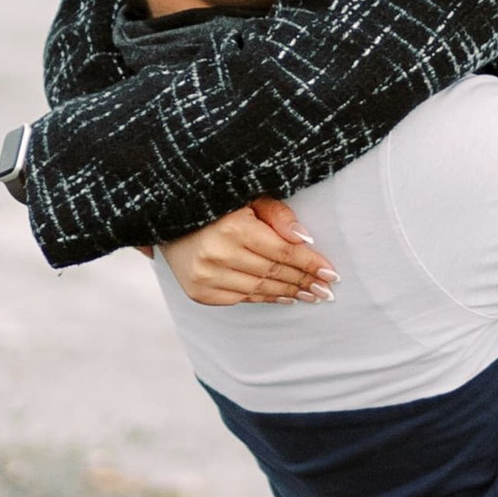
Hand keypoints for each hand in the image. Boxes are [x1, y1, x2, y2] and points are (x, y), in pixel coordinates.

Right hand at [159, 200, 335, 306]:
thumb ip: (277, 214)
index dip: (310, 263)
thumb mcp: (247, 197)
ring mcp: (206, 276)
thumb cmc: (215, 204)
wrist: (166, 219)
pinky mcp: (199, 292)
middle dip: (305, 281)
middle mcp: (218, 255)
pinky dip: (265, 299)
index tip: (331, 272)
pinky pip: (242, 299)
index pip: (283, 252)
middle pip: (274, 273)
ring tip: (311, 295)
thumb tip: (304, 238)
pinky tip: (284, 297)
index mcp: (233, 228)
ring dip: (289, 293)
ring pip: (260, 290)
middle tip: (327, 289)